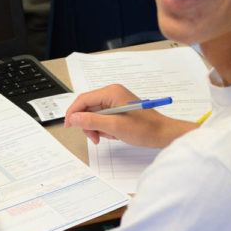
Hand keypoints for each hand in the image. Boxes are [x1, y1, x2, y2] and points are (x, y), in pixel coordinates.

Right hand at [64, 84, 196, 148]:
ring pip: (94, 113)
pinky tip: (113, 134)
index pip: (83, 99)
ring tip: (106, 137)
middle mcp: (112, 93)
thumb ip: (91, 121)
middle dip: (87, 124)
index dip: (73, 113)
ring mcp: (116, 100)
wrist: (162, 133)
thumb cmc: (144, 129)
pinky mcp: (119, 107)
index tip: (68, 125)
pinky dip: (104, 127)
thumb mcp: (114, 127)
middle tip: (94, 138)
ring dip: (96, 127)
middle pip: (88, 107)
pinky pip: (103, 116)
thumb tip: (73, 118)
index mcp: (111, 92)